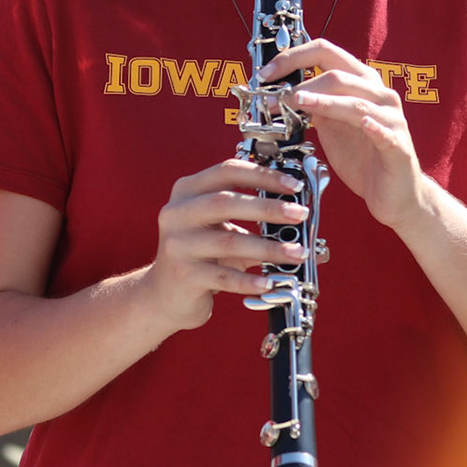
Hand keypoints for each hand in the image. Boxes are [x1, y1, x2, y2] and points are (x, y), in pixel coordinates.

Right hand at [145, 160, 307, 331]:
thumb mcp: (221, 229)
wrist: (164, 295)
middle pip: (225, 203)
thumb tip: (302, 216)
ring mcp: (177, 245)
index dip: (262, 175)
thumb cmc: (202, 256)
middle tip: (300, 214)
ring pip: (229, 242)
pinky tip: (269, 282)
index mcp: (187, 191)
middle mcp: (177, 213)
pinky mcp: (183, 275)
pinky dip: (250, 280)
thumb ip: (253, 217)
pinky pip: (224, 276)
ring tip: (297, 253)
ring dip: (269, 248)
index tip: (293, 186)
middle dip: (268, 207)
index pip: (226, 171)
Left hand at [257, 40, 426, 233]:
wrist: (391, 193)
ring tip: (298, 102)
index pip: (326, 53)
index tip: (266, 74)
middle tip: (272, 98)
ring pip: (355, 103)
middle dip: (300, 84)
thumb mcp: (330, 125)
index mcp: (361, 83)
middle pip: (337, 75)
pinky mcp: (398, 146)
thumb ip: (312, 105)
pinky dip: (373, 126)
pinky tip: (364, 124)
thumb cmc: (362, 156)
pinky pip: (384, 133)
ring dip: (323, 101)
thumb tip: (278, 92)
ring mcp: (391, 119)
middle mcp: (379, 94)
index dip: (293, 57)